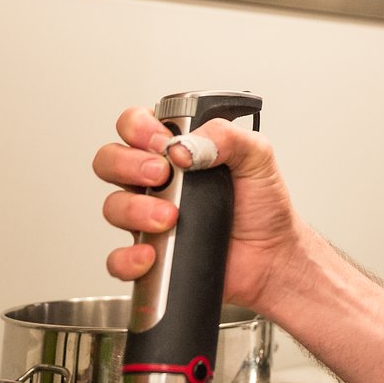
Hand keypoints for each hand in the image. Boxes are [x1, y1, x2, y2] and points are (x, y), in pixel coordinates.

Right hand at [93, 105, 299, 316]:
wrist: (273, 256)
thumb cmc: (263, 206)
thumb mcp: (257, 156)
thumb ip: (226, 136)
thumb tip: (184, 146)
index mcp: (177, 149)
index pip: (135, 124)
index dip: (138, 128)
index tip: (162, 142)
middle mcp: (157, 180)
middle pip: (110, 160)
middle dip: (128, 164)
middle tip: (161, 175)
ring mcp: (149, 216)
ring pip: (112, 206)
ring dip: (134, 210)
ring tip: (169, 217)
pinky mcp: (151, 253)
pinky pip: (118, 257)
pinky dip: (127, 258)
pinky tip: (151, 254)